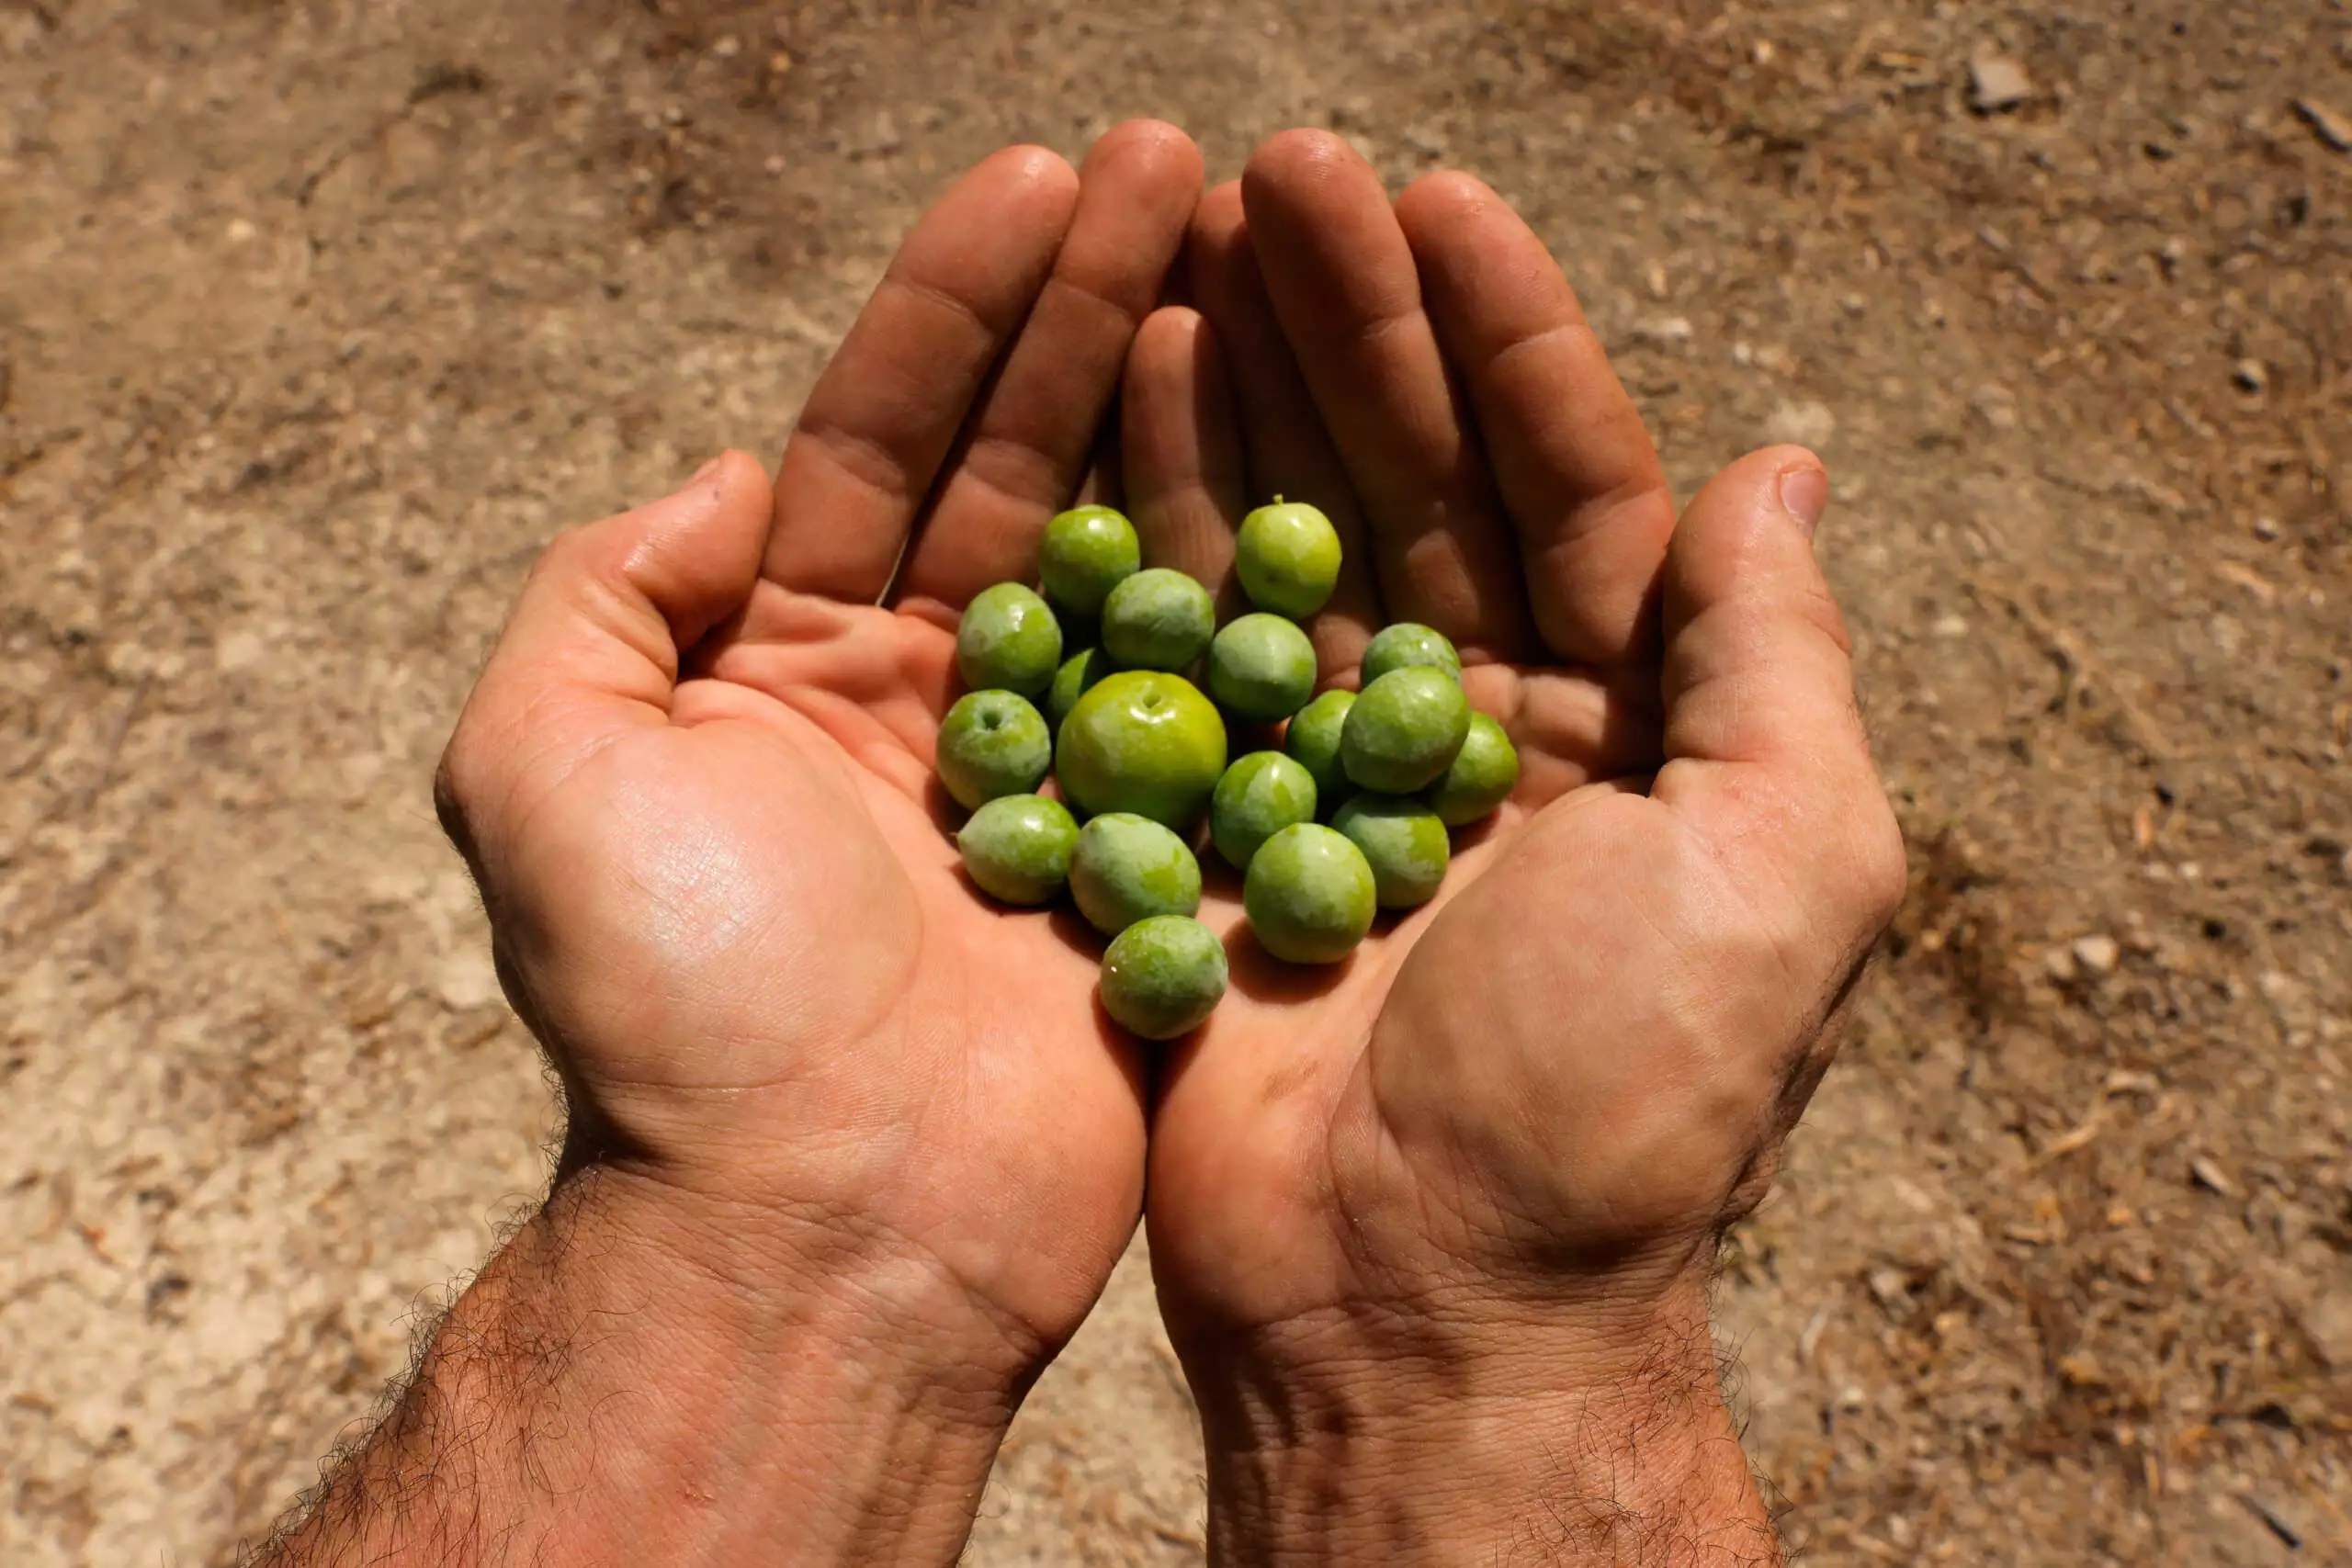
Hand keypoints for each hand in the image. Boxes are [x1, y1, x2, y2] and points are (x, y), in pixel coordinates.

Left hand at [267, 123, 1201, 1567]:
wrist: (823, 1230)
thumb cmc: (677, 1012)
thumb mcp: (540, 770)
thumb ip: (599, 595)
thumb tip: (731, 478)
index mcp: (784, 666)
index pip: (881, 436)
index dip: (955, 303)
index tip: (1041, 174)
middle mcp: (929, 703)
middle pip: (1024, 463)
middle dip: (1093, 309)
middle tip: (1184, 168)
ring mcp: (1062, 779)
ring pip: (1141, 551)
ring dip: (1197, 405)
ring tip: (1264, 255)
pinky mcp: (1165, 863)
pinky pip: (1229, 697)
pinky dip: (1274, 580)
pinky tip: (1332, 454)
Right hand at [1124, 132, 1906, 1563]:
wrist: (1424, 1301)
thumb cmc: (1623, 1096)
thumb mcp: (1780, 865)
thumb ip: (1781, 657)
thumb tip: (1783, 463)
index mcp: (1633, 729)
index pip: (1578, 487)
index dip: (1511, 339)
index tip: (1434, 199)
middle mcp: (1486, 735)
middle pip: (1418, 484)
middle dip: (1354, 322)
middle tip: (1273, 171)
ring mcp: (1336, 781)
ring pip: (1288, 542)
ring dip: (1243, 388)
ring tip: (1181, 236)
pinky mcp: (1213, 833)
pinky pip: (1182, 652)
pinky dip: (1148, 530)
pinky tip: (1115, 406)